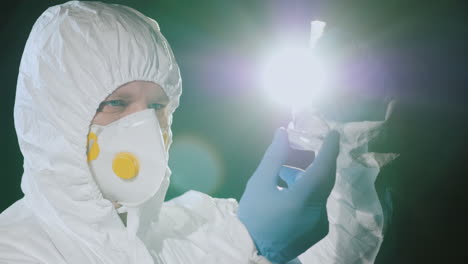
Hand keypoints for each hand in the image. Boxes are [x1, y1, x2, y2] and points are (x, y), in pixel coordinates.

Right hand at [238, 128, 339, 262]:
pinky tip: (289, 192)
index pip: (324, 168)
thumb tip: (283, 133)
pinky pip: (318, 205)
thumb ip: (274, 157)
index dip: (330, 149)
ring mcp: (320, 224)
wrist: (253, 252)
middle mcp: (317, 212)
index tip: (334, 134)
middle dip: (316, 162)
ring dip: (308, 179)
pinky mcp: (318, 231)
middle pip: (324, 179)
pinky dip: (308, 194)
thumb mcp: (259, 183)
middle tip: (302, 150)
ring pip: (320, 192)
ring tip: (284, 174)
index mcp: (303, 199)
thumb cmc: (253, 216)